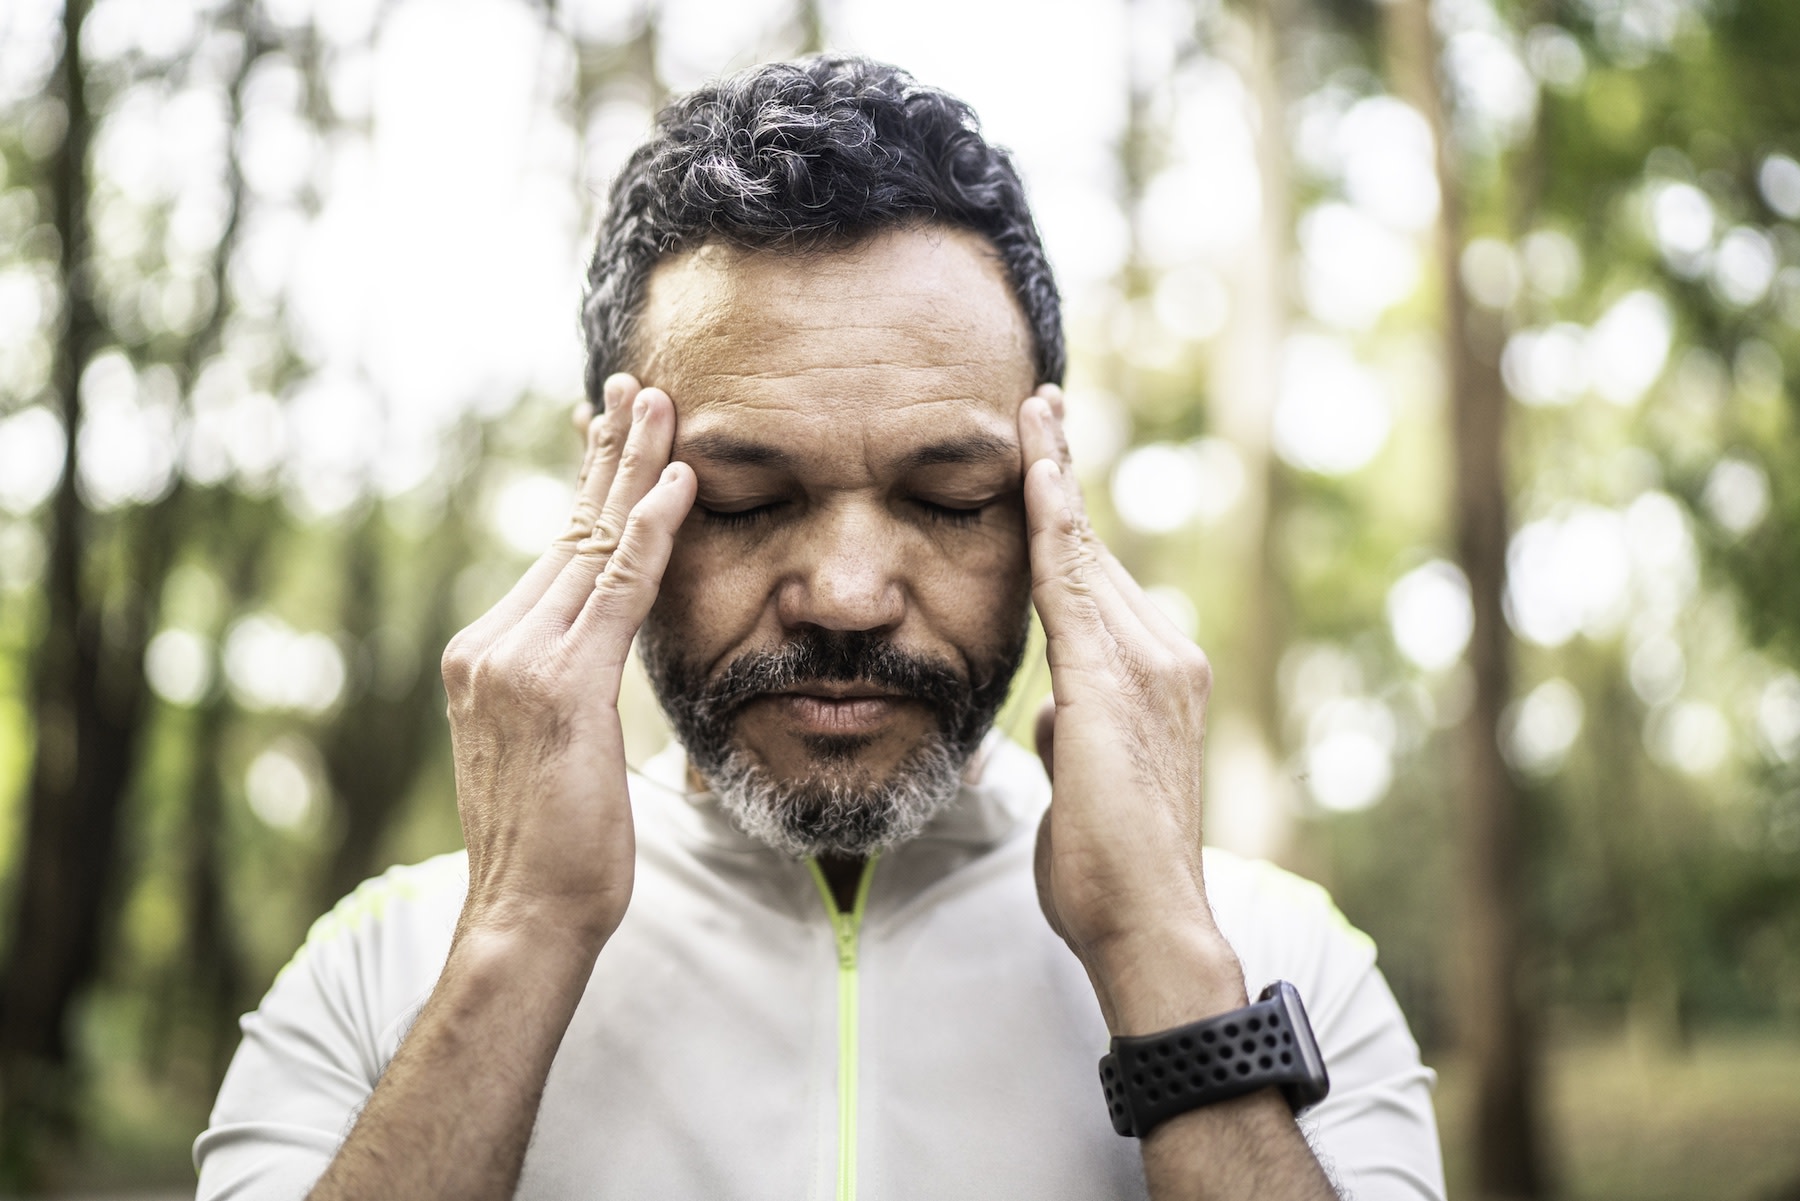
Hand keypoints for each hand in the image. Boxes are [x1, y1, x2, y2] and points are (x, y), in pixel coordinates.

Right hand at [440, 374, 694, 949]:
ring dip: (634, 468)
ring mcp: (517, 661)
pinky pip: (617, 590)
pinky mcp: (561, 685)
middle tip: (634, 385)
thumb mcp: (557, 749)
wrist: (525, 915)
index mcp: (488, 655)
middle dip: (608, 454)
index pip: (551, 551)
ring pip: (590, 543)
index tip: (606, 431)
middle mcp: (492, 644)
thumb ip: (568, 686)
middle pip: (567, 529)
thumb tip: (596, 655)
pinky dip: (651, 532)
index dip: (586, 487)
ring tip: (663, 405)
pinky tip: (679, 483)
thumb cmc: (556, 848)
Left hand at [1019, 387, 1244, 1032]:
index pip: (1100, 584)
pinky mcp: (1116, 678)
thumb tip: (1061, 706)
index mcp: (1157, 680)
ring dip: (1055, 478)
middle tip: (1038, 404)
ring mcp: (1151, 663)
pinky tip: (1035, 466)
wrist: (1149, 924)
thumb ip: (1081, 729)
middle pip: (1097, 554)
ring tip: (1035, 409)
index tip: (1049, 459)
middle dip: (1062, 477)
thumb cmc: (1110, 873)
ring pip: (1086, 552)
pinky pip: (1072, 578)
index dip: (1070, 521)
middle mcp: (1166, 657)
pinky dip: (1052, 517)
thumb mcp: (1087, 782)